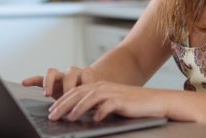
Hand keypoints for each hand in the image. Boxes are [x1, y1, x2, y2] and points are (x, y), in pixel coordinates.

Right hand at [21, 66, 100, 98]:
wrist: (89, 86)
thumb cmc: (94, 92)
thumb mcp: (97, 95)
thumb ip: (96, 99)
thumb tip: (100, 107)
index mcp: (86, 74)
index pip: (86, 74)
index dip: (85, 84)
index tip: (85, 96)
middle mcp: (72, 72)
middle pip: (69, 74)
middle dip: (68, 86)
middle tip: (67, 97)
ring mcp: (60, 75)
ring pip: (53, 72)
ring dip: (49, 83)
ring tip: (47, 94)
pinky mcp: (50, 81)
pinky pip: (39, 78)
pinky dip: (32, 80)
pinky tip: (24, 83)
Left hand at [47, 81, 170, 121]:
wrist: (154, 101)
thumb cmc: (131, 104)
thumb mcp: (110, 102)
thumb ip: (95, 105)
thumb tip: (77, 114)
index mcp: (98, 86)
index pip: (75, 91)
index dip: (61, 100)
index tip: (51, 110)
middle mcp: (103, 87)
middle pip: (78, 93)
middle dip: (63, 105)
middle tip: (52, 115)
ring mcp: (112, 93)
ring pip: (89, 98)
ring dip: (77, 108)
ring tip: (68, 118)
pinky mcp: (122, 100)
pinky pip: (108, 105)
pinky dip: (100, 112)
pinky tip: (95, 119)